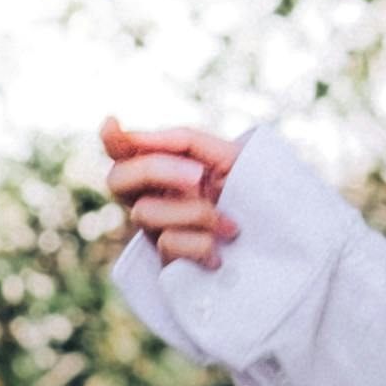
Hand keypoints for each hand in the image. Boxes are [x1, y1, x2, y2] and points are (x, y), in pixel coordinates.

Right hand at [98, 116, 240, 271]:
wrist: (273, 237)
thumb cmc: (245, 192)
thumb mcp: (224, 157)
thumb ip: (184, 141)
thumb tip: (140, 136)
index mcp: (160, 171)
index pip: (122, 152)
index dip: (111, 139)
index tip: (112, 122)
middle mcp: (149, 199)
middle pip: (117, 179)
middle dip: (156, 170)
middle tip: (198, 175)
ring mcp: (154, 232)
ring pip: (145, 213)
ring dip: (196, 213)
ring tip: (231, 225)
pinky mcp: (165, 262)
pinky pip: (168, 244)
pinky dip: (202, 244)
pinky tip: (220, 253)